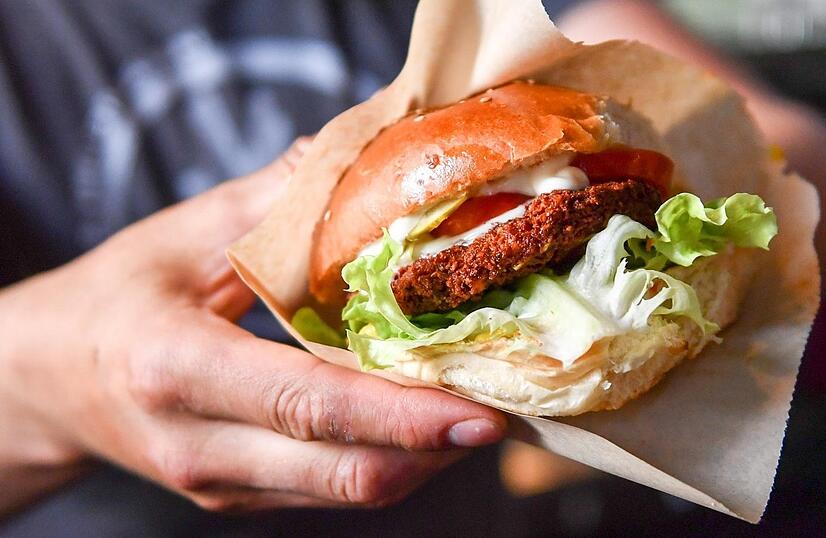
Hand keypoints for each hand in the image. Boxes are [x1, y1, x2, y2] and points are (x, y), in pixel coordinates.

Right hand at [0, 138, 506, 514]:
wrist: (45, 383)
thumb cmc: (110, 300)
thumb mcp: (177, 240)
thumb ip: (266, 205)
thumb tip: (350, 158)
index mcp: (178, 371)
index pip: (308, 406)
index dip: (402, 416)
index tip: (478, 411)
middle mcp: (201, 445)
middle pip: (344, 470)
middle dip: (435, 449)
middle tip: (506, 407)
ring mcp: (221, 483)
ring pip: (346, 491)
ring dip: (422, 459)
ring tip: (477, 408)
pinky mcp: (238, 497)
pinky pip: (329, 490)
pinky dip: (387, 460)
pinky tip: (421, 420)